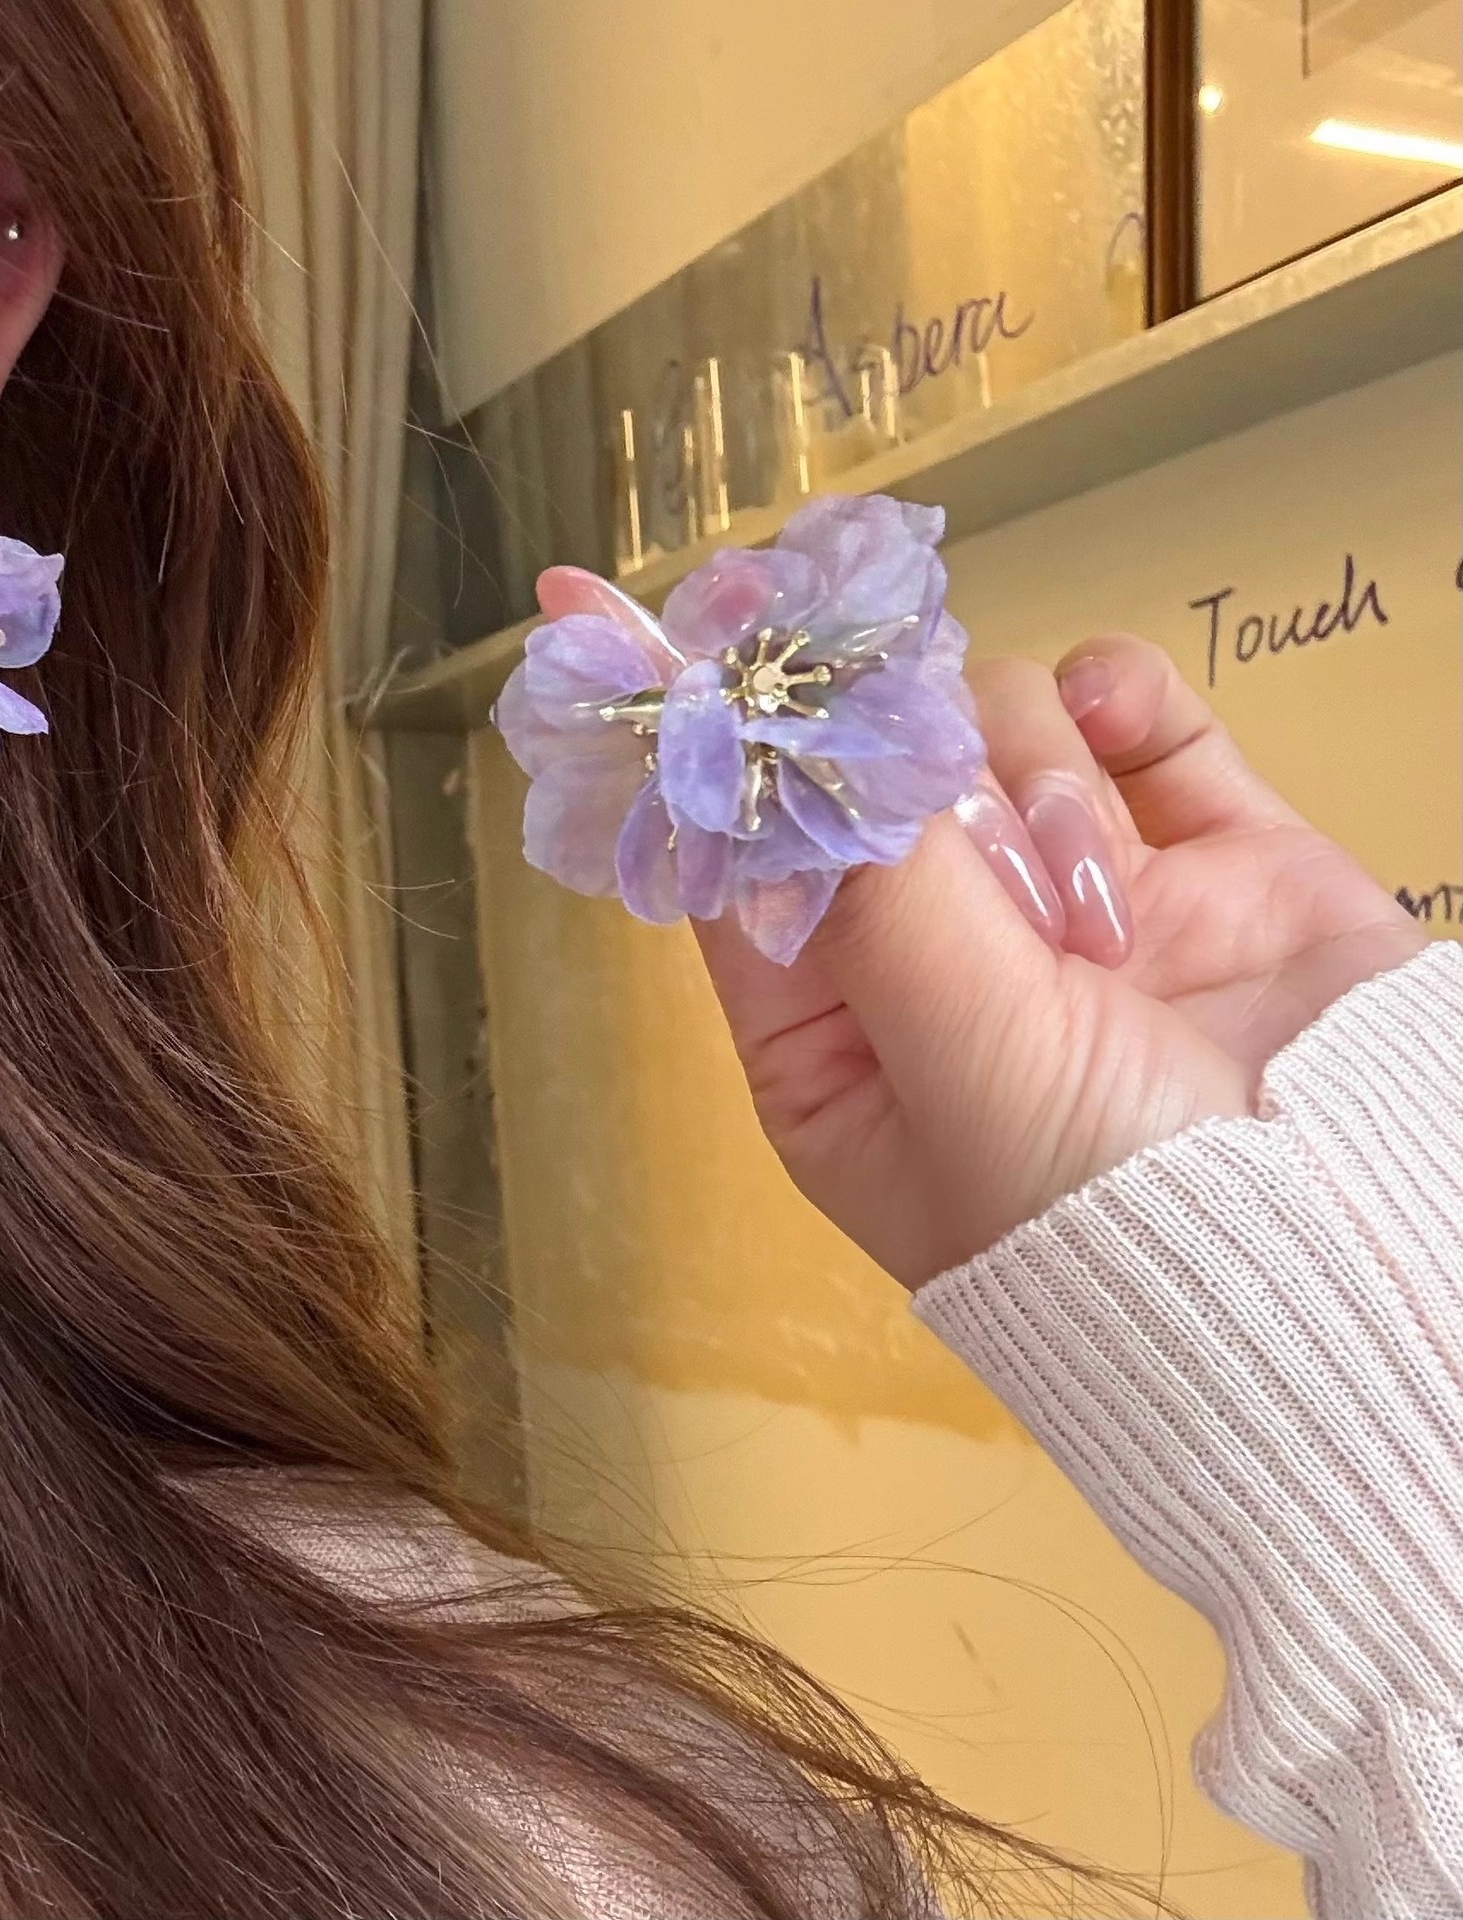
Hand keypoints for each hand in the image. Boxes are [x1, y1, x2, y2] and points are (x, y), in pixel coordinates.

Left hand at [531, 571, 1425, 1285]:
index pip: (735, 865)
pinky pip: (1127, 716)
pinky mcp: (1199, 850)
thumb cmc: (1116, 1209)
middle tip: (951, 806)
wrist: (1369, 1250)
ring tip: (1100, 917)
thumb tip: (790, 737)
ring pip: (988, 733)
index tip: (612, 617)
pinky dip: (1122, 708)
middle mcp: (940, 965)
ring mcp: (1074, 902)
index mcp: (837, 1044)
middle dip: (904, 772)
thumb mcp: (954, 1061)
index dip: (688, 748)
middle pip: (865, 776)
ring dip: (1034, 790)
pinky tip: (1126, 737)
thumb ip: (872, 891)